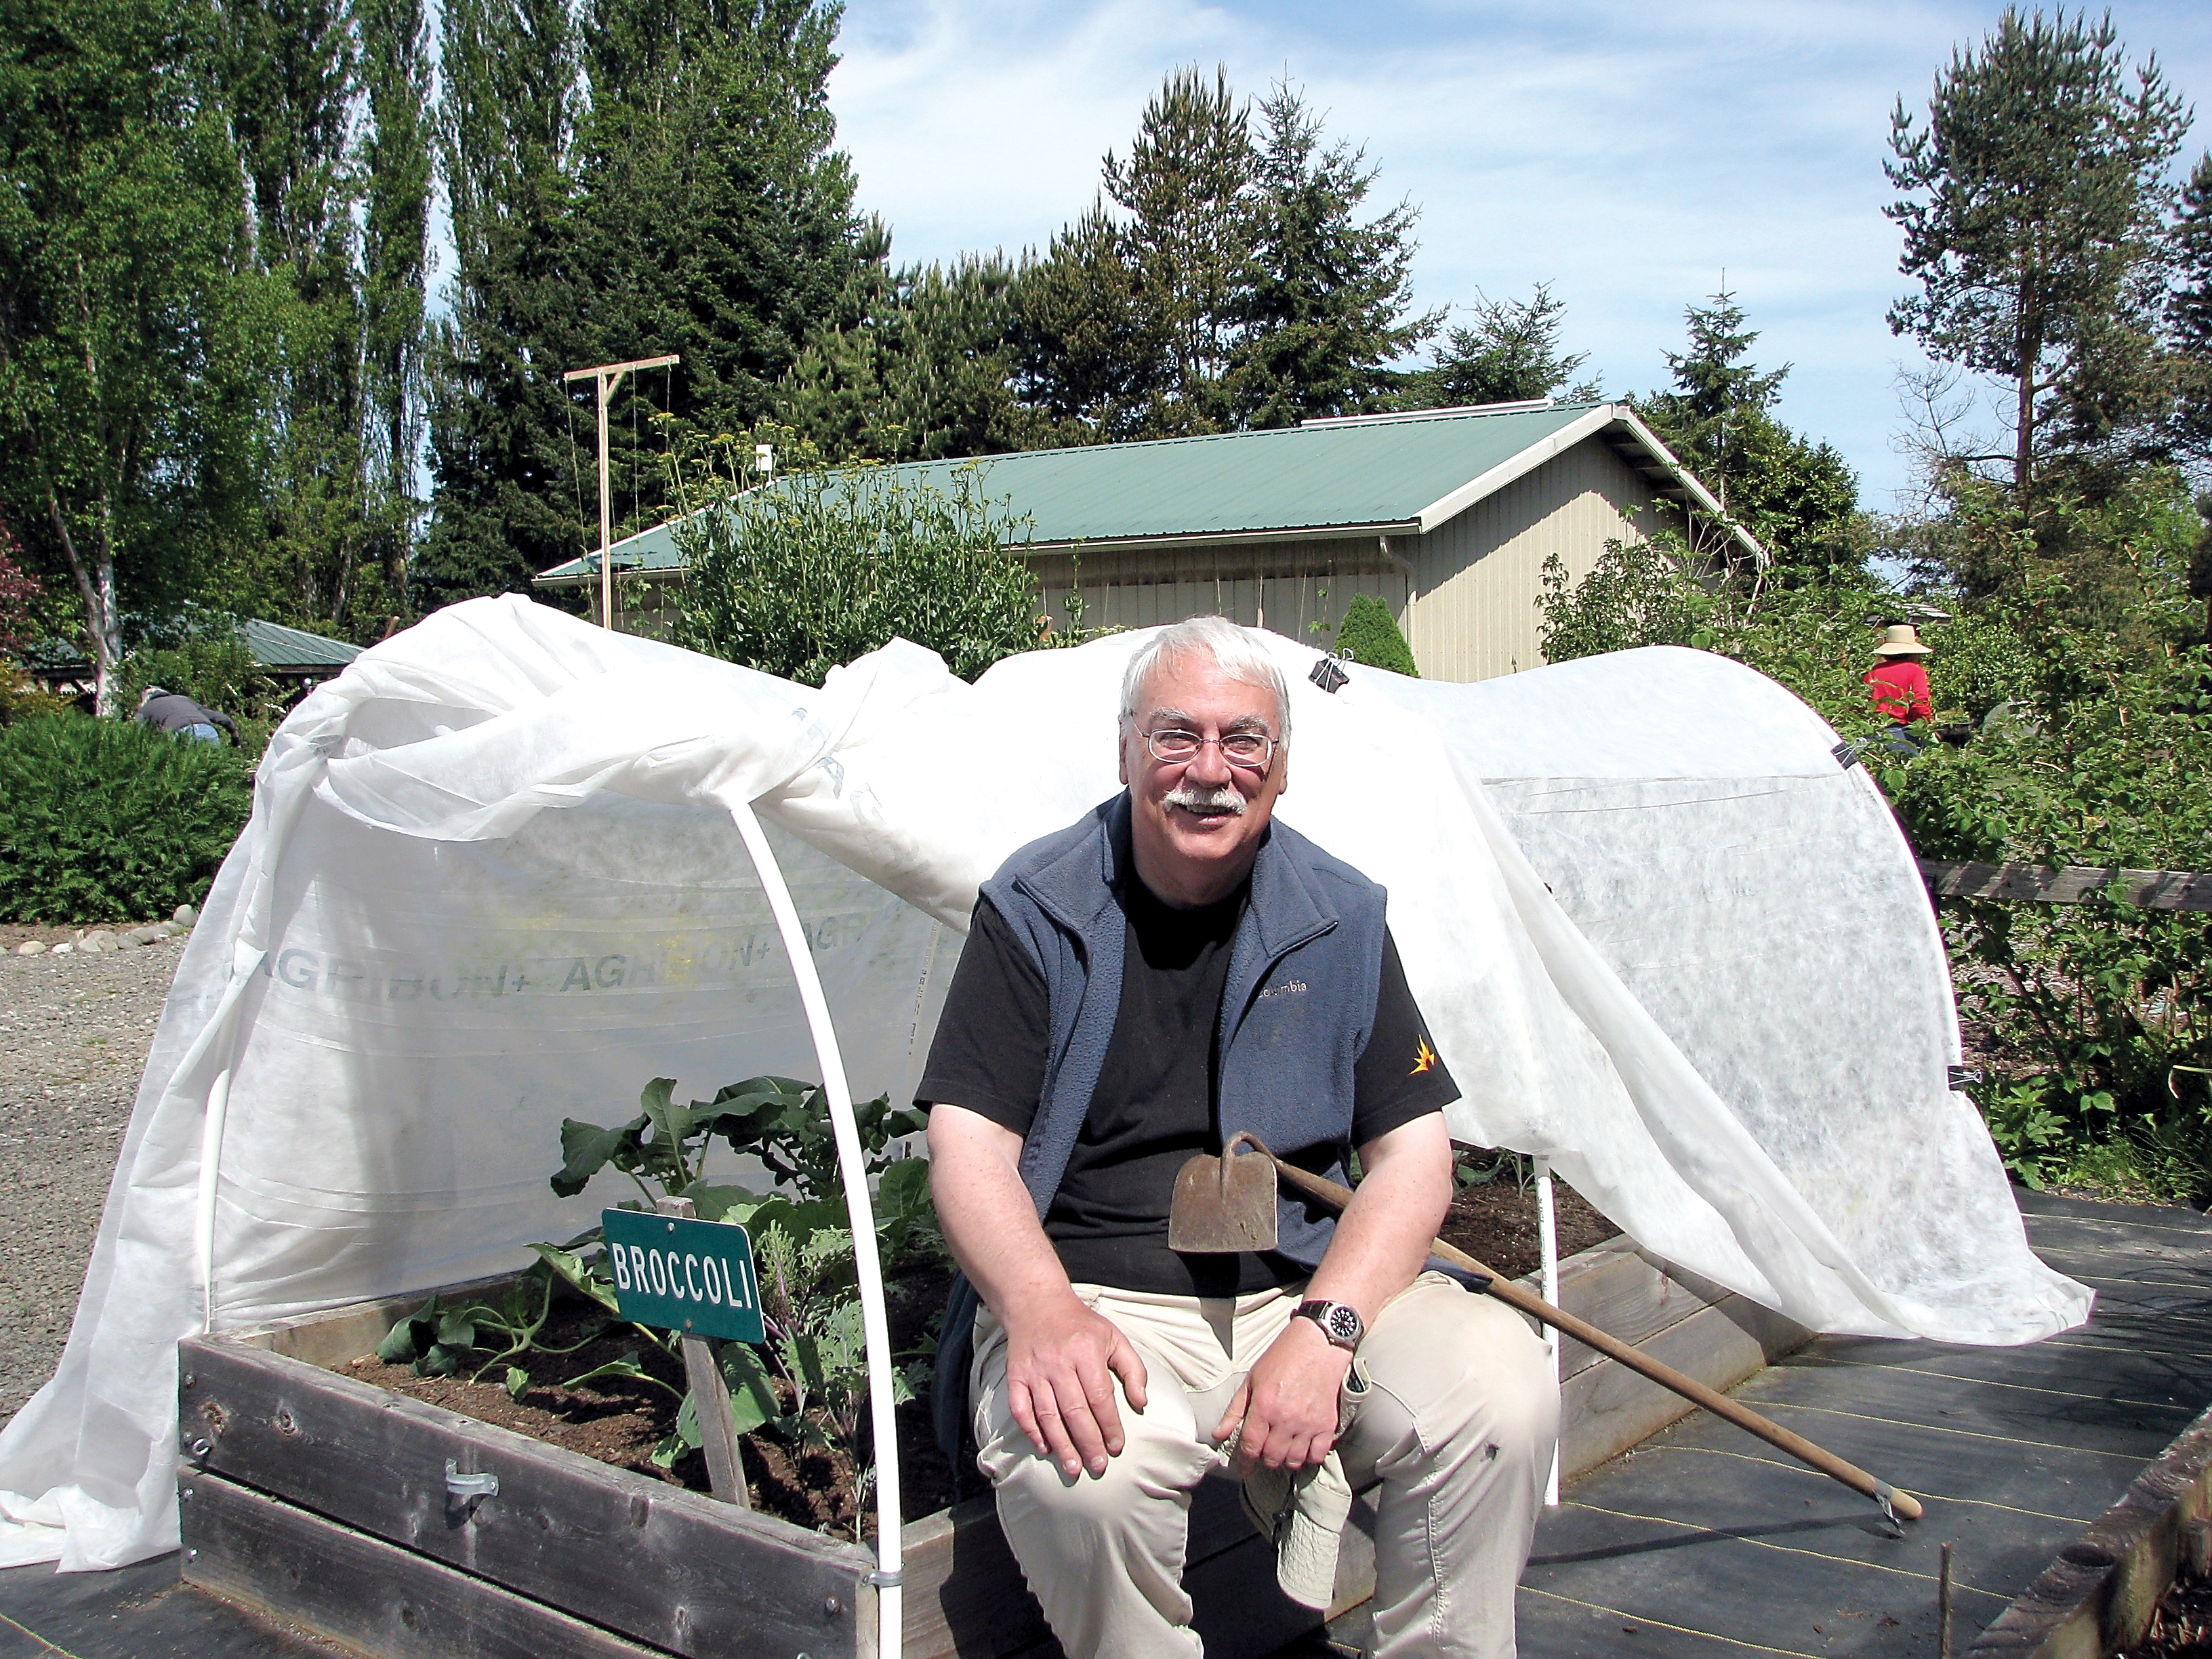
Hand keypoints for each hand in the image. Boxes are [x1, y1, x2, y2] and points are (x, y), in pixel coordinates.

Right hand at [1002, 1292, 1149, 1479]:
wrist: (1036, 1304)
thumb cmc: (1081, 1325)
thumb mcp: (1114, 1338)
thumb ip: (1133, 1369)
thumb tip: (1141, 1403)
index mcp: (1086, 1352)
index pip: (1100, 1397)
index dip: (1109, 1425)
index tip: (1117, 1446)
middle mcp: (1059, 1362)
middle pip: (1075, 1411)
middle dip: (1088, 1443)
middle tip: (1098, 1466)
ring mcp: (1034, 1371)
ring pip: (1048, 1415)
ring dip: (1062, 1445)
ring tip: (1074, 1468)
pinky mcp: (1015, 1376)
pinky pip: (1021, 1409)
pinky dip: (1031, 1431)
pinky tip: (1045, 1448)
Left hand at [1212, 1316, 1352, 1473]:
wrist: (1319, 1343)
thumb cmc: (1283, 1356)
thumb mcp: (1252, 1378)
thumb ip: (1235, 1410)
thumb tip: (1219, 1434)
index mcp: (1264, 1406)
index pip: (1250, 1446)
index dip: (1244, 1462)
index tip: (1242, 1467)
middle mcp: (1286, 1419)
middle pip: (1272, 1458)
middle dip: (1264, 1460)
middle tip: (1263, 1453)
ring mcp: (1308, 1423)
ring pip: (1294, 1460)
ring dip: (1285, 1460)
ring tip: (1282, 1451)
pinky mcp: (1327, 1424)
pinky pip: (1317, 1455)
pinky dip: (1309, 1457)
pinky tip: (1302, 1447)